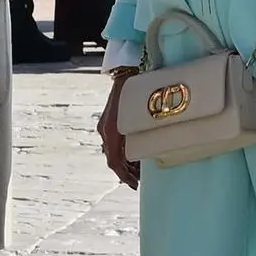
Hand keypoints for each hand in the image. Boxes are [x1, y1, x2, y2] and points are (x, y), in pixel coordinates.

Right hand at [97, 71, 140, 189]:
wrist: (125, 70)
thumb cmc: (136, 91)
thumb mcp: (140, 116)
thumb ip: (141, 136)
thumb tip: (149, 155)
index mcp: (111, 131)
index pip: (114, 161)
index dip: (125, 176)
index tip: (135, 185)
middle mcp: (105, 130)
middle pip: (113, 158)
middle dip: (127, 171)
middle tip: (141, 180)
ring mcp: (105, 125)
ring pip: (114, 151)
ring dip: (126, 162)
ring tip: (141, 168)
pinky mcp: (109, 121)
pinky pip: (114, 143)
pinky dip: (125, 151)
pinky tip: (136, 151)